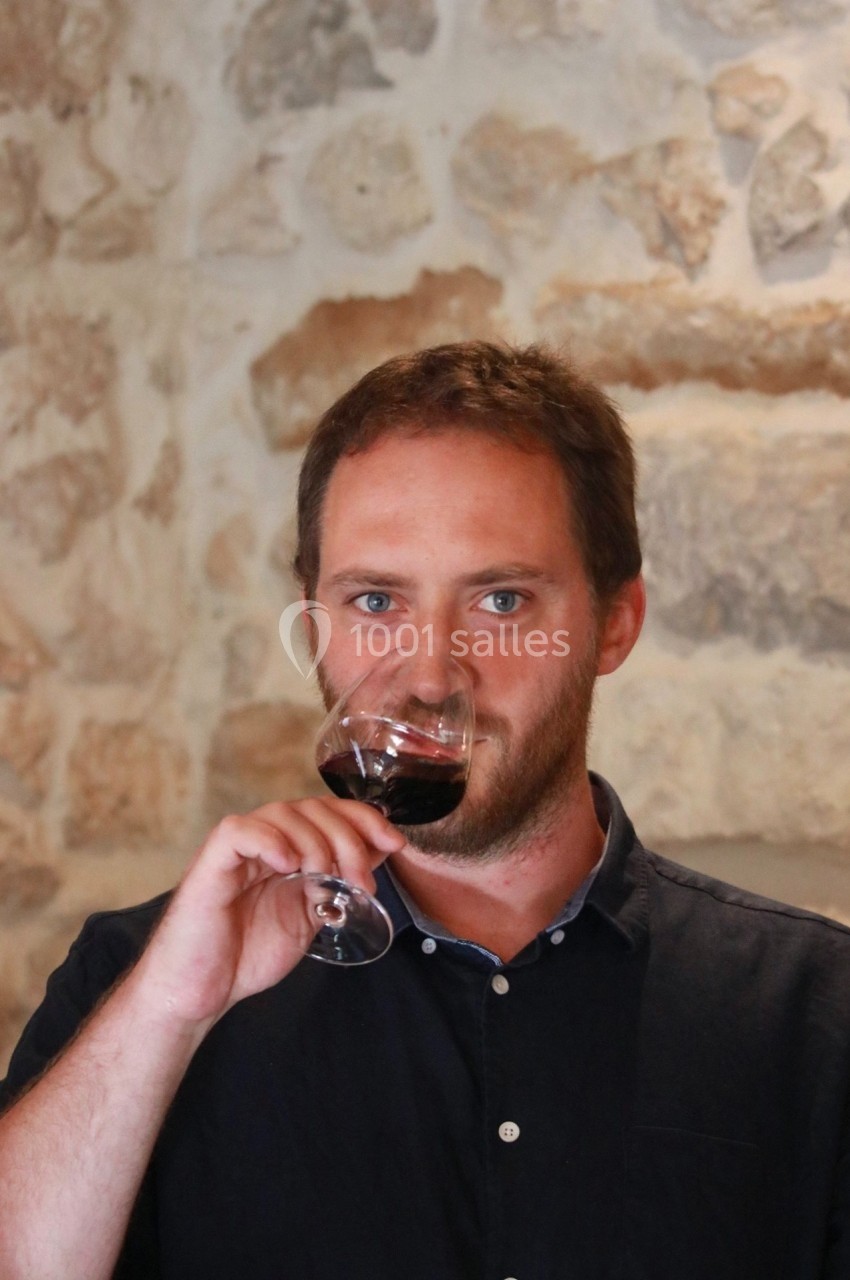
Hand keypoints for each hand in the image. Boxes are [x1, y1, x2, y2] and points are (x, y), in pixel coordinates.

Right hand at [129, 798, 405, 1030]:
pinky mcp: (210, 863)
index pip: (329, 811)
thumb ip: (337, 885)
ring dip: (316, 843)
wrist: (199, 992)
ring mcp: (236, 849)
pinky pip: (239, 832)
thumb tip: (377, 856)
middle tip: (362, 882)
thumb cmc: (246, 955)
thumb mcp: (309, 916)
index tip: (394, 843)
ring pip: (282, 813)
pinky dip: (269, 840)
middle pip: (312, 807)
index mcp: (286, 849)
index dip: (364, 819)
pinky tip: (288, 864)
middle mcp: (263, 841)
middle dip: (349, 838)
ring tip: (325, 881)